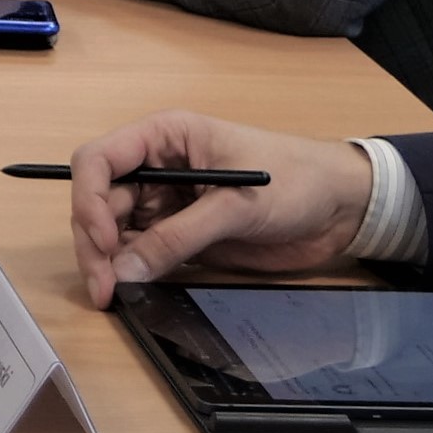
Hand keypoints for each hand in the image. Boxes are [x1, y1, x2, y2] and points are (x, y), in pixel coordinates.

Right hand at [65, 110, 375, 308]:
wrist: (343, 208)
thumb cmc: (298, 181)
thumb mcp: (236, 206)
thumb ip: (179, 237)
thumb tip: (125, 271)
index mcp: (164, 139)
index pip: (98, 160)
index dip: (89, 199)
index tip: (106, 241)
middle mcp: (155, 168)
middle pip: (99, 201)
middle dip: (95, 241)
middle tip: (103, 285)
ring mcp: (166, 203)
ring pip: (114, 231)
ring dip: (108, 261)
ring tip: (113, 293)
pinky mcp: (180, 235)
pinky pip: (142, 252)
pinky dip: (132, 271)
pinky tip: (130, 290)